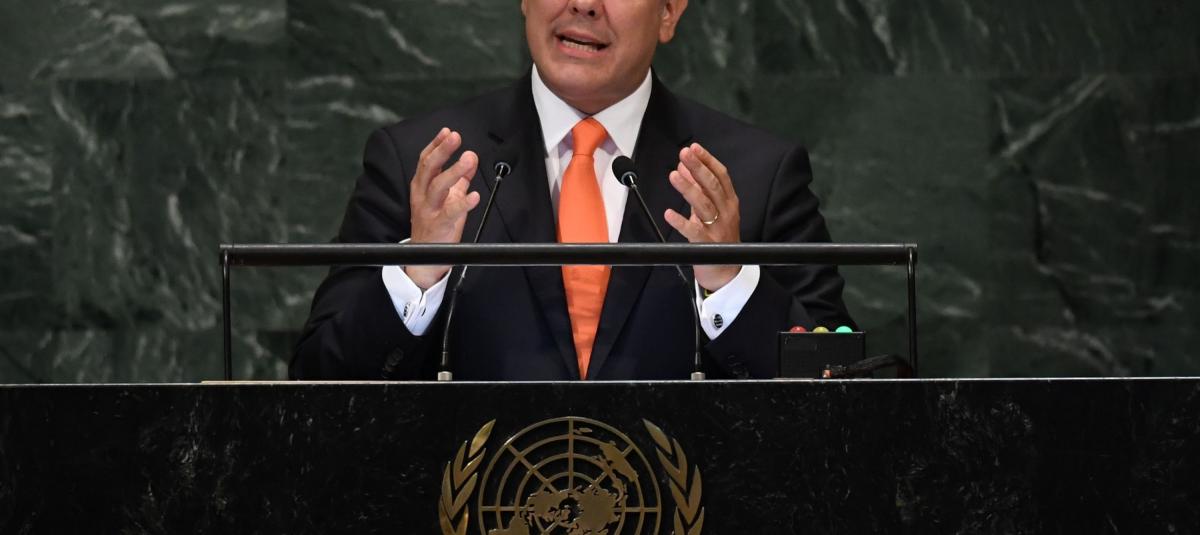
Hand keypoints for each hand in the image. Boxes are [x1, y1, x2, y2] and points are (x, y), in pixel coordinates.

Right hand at [405, 128, 480, 288]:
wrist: (423, 256)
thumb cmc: (435, 223)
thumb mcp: (446, 197)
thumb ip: (459, 178)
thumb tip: (471, 158)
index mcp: (422, 186)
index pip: (426, 160)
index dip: (436, 145)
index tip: (448, 132)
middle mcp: (422, 196)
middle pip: (429, 168)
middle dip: (442, 150)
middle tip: (456, 138)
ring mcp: (429, 210)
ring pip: (438, 186)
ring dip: (453, 171)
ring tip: (468, 159)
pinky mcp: (439, 225)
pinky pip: (450, 213)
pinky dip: (463, 203)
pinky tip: (474, 195)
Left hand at [664, 143, 741, 291]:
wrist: (726, 270)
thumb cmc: (718, 236)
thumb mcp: (710, 209)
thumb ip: (698, 188)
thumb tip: (684, 165)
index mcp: (729, 202)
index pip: (721, 176)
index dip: (708, 160)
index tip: (694, 148)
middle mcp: (726, 213)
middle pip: (713, 186)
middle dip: (699, 168)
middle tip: (685, 154)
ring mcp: (718, 229)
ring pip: (704, 205)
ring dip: (689, 188)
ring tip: (674, 175)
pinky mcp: (708, 246)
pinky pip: (693, 232)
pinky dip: (681, 222)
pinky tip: (669, 213)